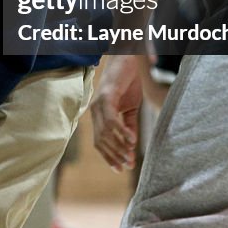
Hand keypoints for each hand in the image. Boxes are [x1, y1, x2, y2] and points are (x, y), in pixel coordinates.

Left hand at [90, 56, 141, 171]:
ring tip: (130, 157)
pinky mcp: (106, 96)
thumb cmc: (129, 81)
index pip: (100, 141)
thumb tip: (130, 147)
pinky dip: (122, 132)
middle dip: (114, 156)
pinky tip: (132, 141)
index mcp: (99, 114)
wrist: (128, 58)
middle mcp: (95, 110)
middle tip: (128, 166)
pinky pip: (112, 120)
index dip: (109, 156)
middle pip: (101, 140)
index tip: (121, 169)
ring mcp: (99, 103)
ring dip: (118, 147)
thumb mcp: (130, 109)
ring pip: (106, 133)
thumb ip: (128, 126)